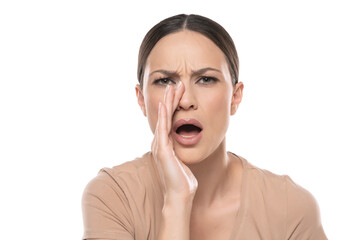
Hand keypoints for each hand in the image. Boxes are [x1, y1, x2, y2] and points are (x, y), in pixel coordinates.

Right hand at [151, 82, 197, 201]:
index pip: (169, 120)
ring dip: (168, 102)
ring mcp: (159, 146)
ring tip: (172, 88)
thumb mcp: (184, 160)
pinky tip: (164, 105)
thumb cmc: (184, 180)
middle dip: (171, 99)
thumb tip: (188, 143)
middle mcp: (160, 143)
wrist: (180, 195)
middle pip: (165, 116)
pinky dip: (162, 116)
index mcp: (165, 144)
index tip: (179, 92)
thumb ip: (182, 150)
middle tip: (176, 84)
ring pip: (164, 119)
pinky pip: (163, 129)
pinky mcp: (162, 150)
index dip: (173, 105)